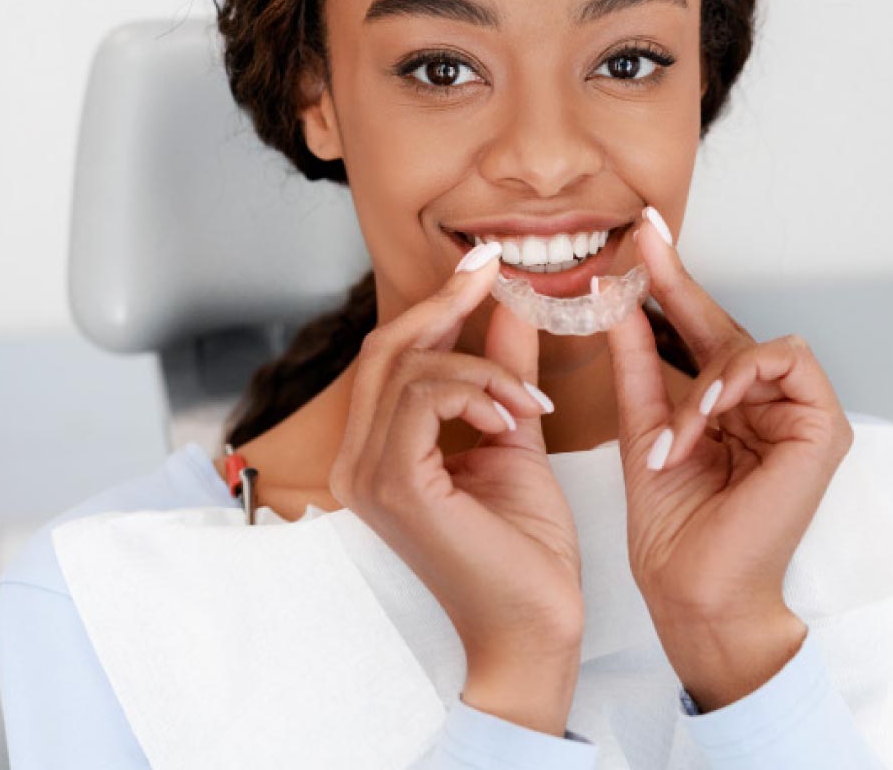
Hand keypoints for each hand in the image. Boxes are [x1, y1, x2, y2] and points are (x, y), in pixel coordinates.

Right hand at [328, 243, 583, 733]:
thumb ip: (504, 375)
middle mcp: (358, 462)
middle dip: (446, 302)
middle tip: (497, 271)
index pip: (392, 358)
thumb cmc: (525, 554)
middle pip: (386, 349)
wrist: (534, 628)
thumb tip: (510, 309)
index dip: (437, 303)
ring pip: (409, 367)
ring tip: (527, 401)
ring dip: (482, 366)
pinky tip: (514, 417)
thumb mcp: (515, 438)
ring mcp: (368, 475)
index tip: (486, 264)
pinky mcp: (394, 486)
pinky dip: (477, 390)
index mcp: (380, 453)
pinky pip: (425, 397)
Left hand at [602, 207, 853, 709]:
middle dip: (681, 287)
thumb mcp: (645, 427)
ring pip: (755, 345)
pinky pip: (784, 363)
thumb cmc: (673, 531)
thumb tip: (618, 298)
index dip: (672, 283)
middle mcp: (769, 407)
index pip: (701, 333)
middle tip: (643, 242)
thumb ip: (638, 361)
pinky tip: (709, 411)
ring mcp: (801, 416)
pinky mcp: (825, 427)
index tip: (641, 236)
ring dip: (707, 378)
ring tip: (679, 432)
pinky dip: (739, 381)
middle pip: (729, 328)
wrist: (694, 593)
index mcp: (730, 408)